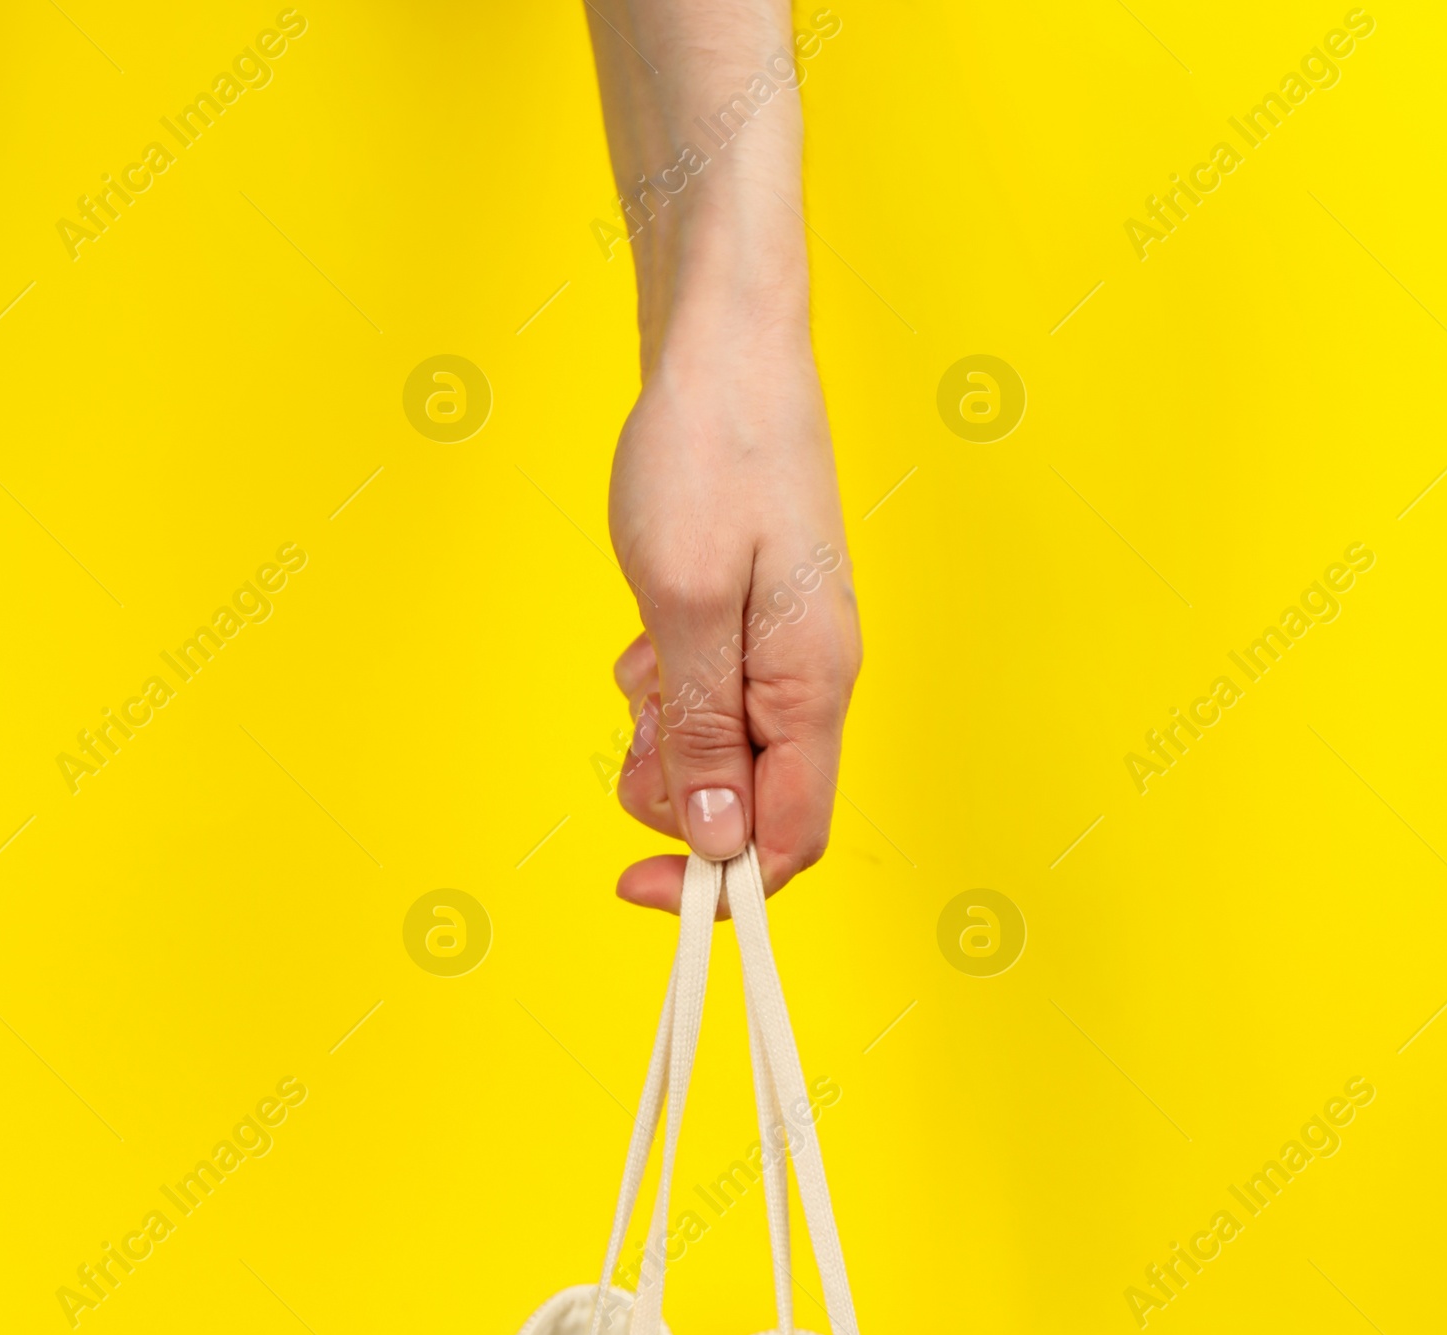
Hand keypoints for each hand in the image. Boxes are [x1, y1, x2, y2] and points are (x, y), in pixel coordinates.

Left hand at [609, 311, 860, 913]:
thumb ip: (703, 731)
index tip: (636, 886)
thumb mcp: (685, 605)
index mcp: (813, 685)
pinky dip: (668, 690)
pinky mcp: (755, 621)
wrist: (724, 337)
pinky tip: (645, 640)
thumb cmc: (710, 452)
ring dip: (668, 740)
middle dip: (680, 800)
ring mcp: (784, 650)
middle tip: (634, 736)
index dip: (717, 882)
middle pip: (752, 805)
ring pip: (724, 754)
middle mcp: (812, 679)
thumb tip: (713, 840)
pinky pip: (711, 698)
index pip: (790, 839)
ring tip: (641, 669)